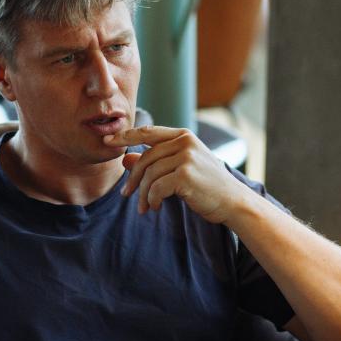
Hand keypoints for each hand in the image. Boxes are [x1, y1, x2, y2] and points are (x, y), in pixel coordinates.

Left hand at [103, 125, 246, 222]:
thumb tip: (125, 158)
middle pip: (145, 159)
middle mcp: (184, 142)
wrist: (232, 201)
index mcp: (183, 135)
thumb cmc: (206, 185)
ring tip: (144, 207)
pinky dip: (152, 200)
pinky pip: (156, 188)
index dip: (125, 136)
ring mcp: (186, 157)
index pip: (147, 132)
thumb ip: (154, 162)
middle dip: (133, 179)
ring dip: (143, 195)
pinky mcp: (185, 174)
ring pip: (149, 175)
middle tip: (126, 195)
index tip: (108, 142)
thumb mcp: (179, 169)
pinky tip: (155, 207)